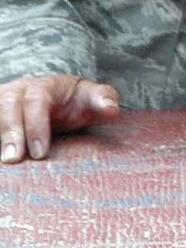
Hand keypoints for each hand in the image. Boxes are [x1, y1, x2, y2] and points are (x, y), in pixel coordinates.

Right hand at [0, 74, 119, 163]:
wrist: (57, 96)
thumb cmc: (74, 101)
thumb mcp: (90, 97)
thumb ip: (102, 99)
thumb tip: (111, 109)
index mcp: (45, 85)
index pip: (37, 99)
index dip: (36, 125)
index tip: (41, 153)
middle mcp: (20, 90)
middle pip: (8, 104)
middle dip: (10, 131)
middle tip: (14, 159)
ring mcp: (4, 100)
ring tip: (4, 162)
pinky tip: (1, 161)